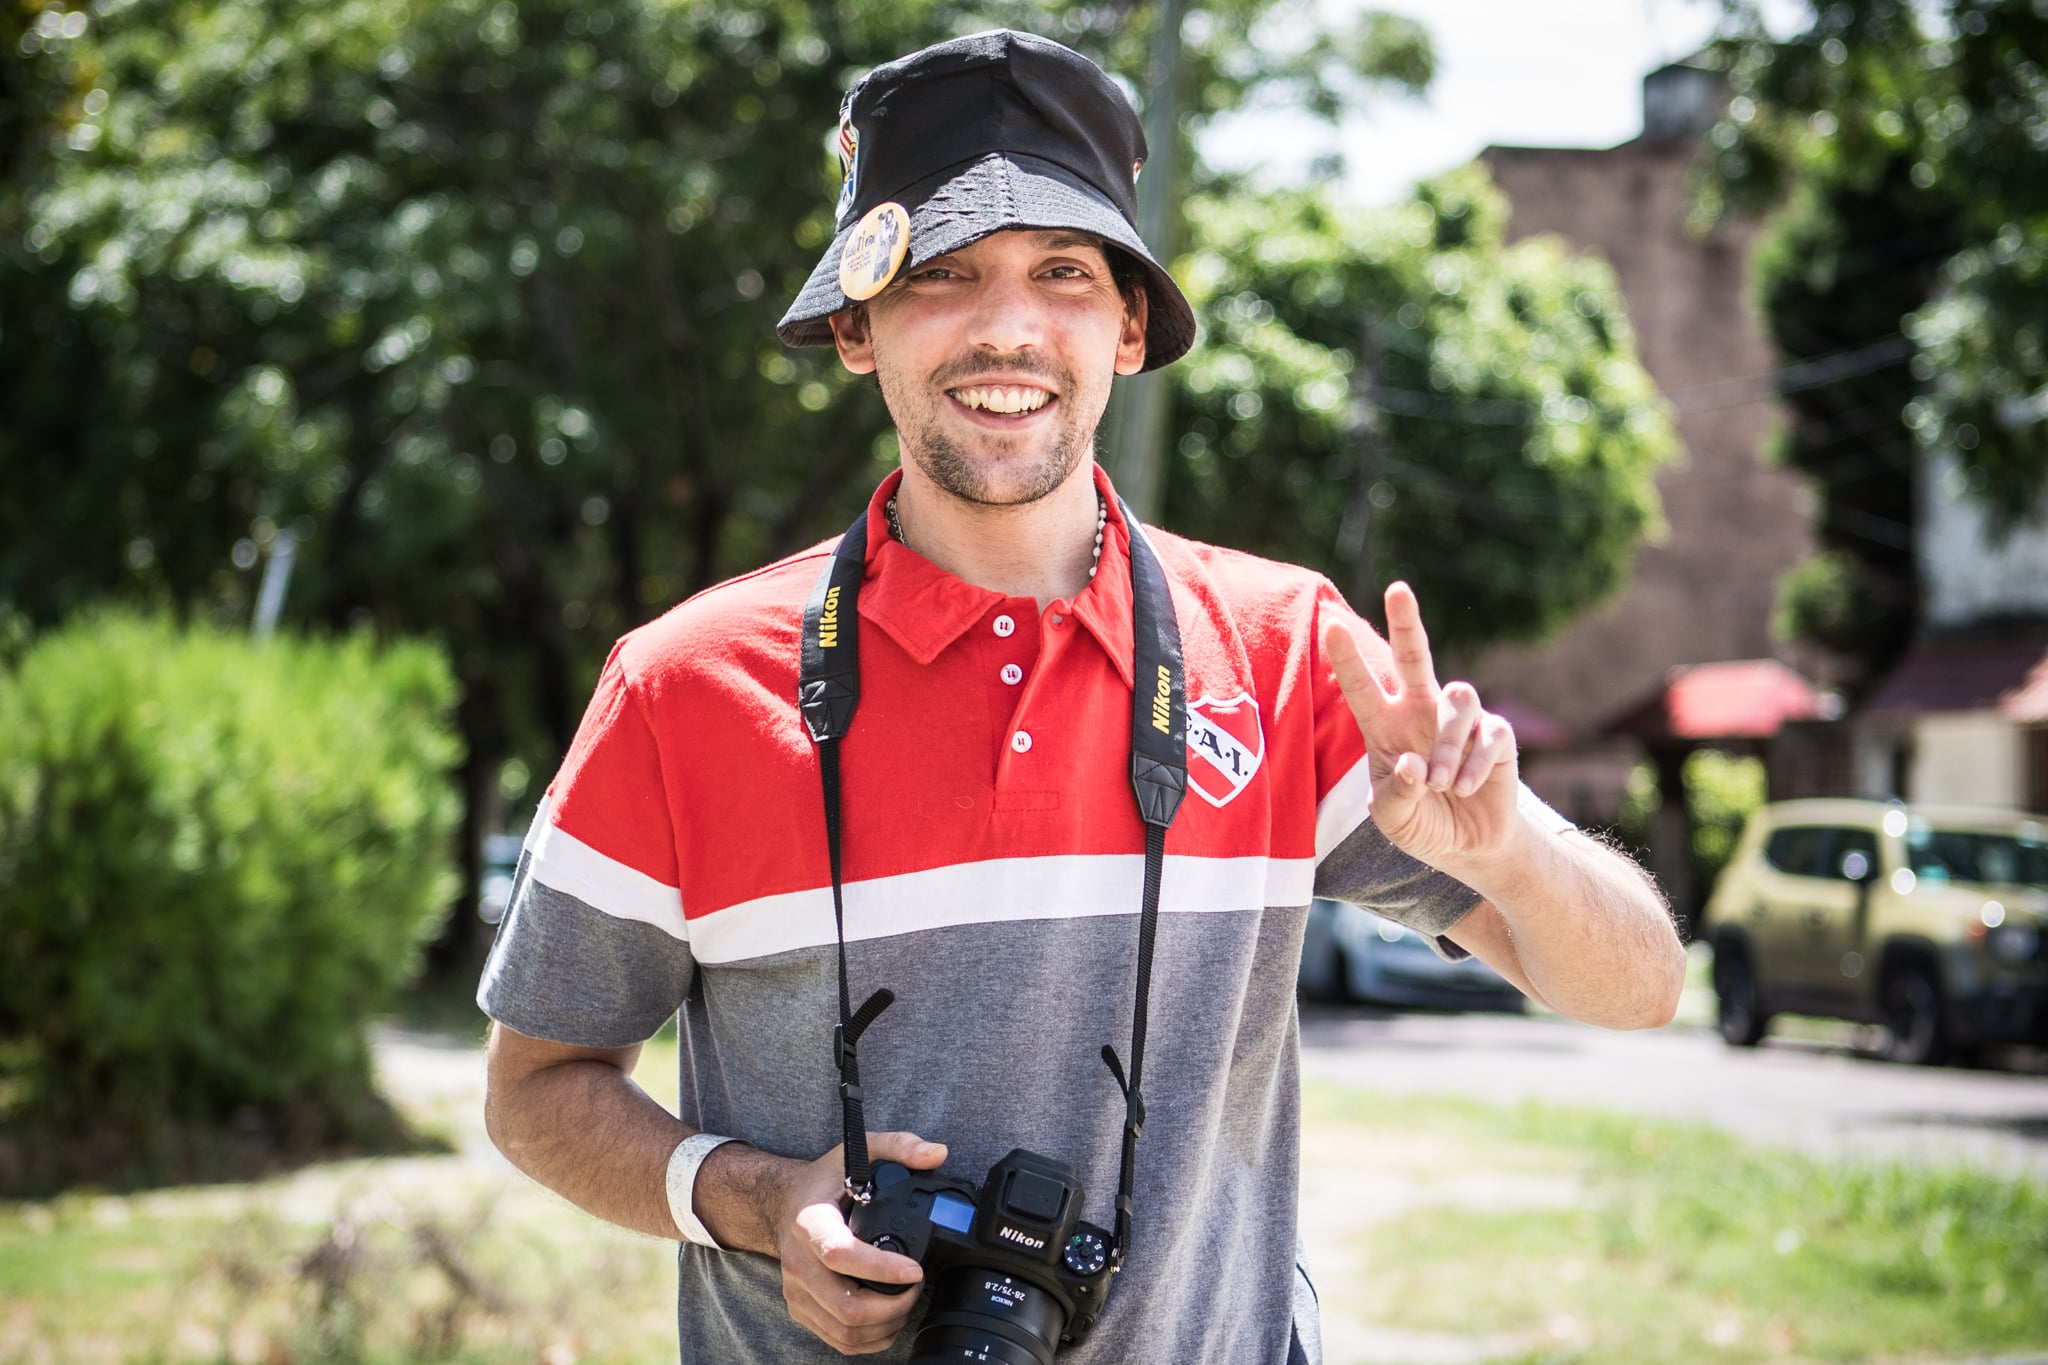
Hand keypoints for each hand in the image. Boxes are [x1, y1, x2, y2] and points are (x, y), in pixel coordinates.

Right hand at [775, 1131, 947, 1354]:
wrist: (781, 1204)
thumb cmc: (822, 1182)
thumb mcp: (857, 1150)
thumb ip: (899, 1146)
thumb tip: (937, 1154)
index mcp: (810, 1223)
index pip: (841, 1255)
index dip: (881, 1269)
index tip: (915, 1269)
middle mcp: (798, 1264)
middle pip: (846, 1308)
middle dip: (892, 1306)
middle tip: (916, 1286)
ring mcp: (797, 1291)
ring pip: (844, 1332)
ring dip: (885, 1325)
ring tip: (906, 1300)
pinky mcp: (801, 1309)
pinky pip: (837, 1340)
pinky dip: (870, 1338)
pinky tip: (888, 1317)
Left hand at [1324, 581, 1522, 871]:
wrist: (1470, 846)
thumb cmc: (1422, 824)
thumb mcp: (1395, 821)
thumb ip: (1395, 796)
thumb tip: (1411, 763)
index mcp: (1385, 727)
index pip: (1361, 687)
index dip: (1347, 659)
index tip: (1329, 626)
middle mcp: (1420, 712)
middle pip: (1413, 656)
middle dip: (1406, 622)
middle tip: (1397, 590)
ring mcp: (1459, 720)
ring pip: (1456, 700)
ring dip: (1448, 746)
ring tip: (1443, 784)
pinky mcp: (1495, 734)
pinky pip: (1487, 733)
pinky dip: (1475, 763)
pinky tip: (1467, 788)